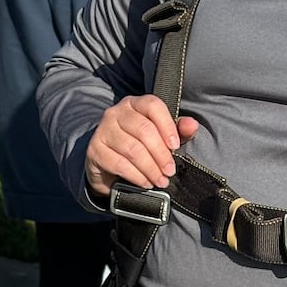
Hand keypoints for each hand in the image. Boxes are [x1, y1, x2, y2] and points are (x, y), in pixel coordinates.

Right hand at [85, 95, 199, 197]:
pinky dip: (136, 176)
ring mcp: (103, 130)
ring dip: (150, 168)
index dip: (167, 126)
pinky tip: (145, 182)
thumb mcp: (162, 137)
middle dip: (161, 154)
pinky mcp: (95, 149)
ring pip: (132, 149)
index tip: (176, 146)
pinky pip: (119, 163)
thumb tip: (192, 125)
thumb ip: (178, 130)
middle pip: (144, 130)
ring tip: (160, 180)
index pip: (153, 106)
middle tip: (170, 171)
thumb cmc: (140, 147)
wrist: (108, 165)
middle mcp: (116, 112)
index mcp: (135, 104)